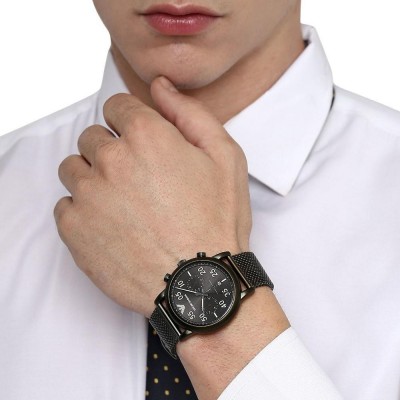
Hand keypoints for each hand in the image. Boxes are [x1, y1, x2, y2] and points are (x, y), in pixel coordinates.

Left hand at [54, 77, 251, 317]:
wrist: (201, 283)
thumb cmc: (217, 221)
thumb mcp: (225, 157)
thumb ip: (190, 113)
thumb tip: (161, 86)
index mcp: (147, 136)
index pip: (117, 107)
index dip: (130, 123)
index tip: (141, 144)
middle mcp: (111, 160)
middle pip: (92, 138)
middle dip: (111, 151)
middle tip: (138, 181)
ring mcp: (88, 194)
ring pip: (73, 169)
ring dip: (93, 179)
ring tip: (123, 205)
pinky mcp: (74, 228)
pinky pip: (65, 205)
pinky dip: (83, 211)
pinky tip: (112, 227)